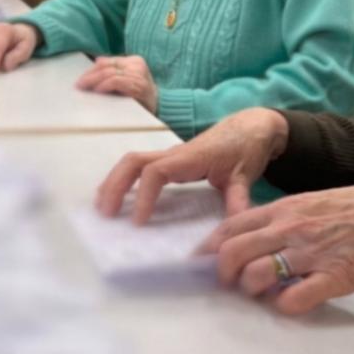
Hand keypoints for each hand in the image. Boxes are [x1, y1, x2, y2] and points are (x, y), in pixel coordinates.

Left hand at [76, 55, 157, 111]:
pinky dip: (104, 85)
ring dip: (93, 81)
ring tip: (83, 88)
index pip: (107, 62)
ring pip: (109, 73)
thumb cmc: (142, 97)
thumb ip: (114, 72)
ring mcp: (138, 75)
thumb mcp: (128, 81)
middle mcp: (136, 65)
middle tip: (78, 84)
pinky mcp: (138, 86)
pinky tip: (97, 90)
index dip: (91, 70)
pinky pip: (116, 81)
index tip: (81, 79)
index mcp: (134, 61)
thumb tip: (95, 62)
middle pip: (106, 66)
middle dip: (89, 76)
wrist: (163, 109)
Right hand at [95, 107, 289, 222]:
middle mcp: (173, 154)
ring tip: (102, 205)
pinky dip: (124, 178)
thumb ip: (239, 199)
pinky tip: (116, 195)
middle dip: (115, 185)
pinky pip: (140, 165)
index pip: (156, 172)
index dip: (144, 195)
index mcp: (189, 158)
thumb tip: (233, 226)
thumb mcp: (246, 175)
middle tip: (106, 212)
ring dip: (114, 181)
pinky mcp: (171, 160)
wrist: (250, 127)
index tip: (138, 221)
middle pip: (133, 161)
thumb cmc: (246, 148)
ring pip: (132, 161)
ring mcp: (170, 155)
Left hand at [199, 183, 353, 314]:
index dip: (209, 248)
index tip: (200, 262)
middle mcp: (291, 229)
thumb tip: (250, 240)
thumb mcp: (310, 203)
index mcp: (283, 210)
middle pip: (234, 252)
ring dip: (252, 290)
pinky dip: (285, 306)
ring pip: (258, 274)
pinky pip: (297, 298)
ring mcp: (312, 252)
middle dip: (223, 273)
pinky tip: (289, 305)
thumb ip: (280, 220)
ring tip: (261, 294)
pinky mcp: (336, 276)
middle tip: (229, 285)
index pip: (230, 227)